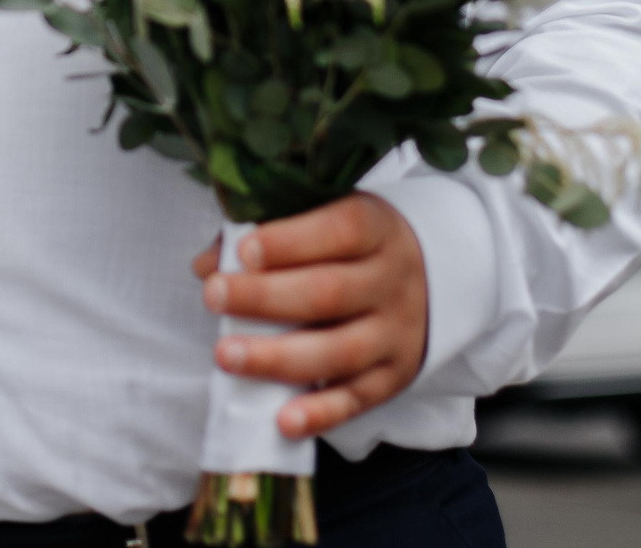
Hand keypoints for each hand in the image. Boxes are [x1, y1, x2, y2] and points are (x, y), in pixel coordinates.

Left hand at [193, 192, 428, 439]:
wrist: (433, 279)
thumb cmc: (354, 245)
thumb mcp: (325, 219)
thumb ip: (268, 233)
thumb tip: (207, 263)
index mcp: (377, 229)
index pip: (342, 230)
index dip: (292, 241)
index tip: (244, 250)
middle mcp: (392, 281)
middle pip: (330, 292)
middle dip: (265, 297)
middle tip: (213, 296)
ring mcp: (395, 333)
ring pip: (339, 352)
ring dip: (278, 358)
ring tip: (225, 355)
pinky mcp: (392, 377)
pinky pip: (357, 399)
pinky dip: (321, 414)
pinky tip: (282, 421)